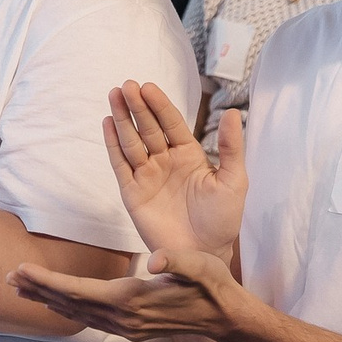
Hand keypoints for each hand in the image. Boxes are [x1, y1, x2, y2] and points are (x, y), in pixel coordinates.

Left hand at [7, 246, 252, 341]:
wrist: (225, 319)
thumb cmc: (212, 286)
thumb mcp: (200, 265)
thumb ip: (177, 260)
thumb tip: (154, 259)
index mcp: (132, 299)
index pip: (78, 290)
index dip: (47, 281)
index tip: (20, 271)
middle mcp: (123, 318)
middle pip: (70, 304)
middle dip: (37, 290)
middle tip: (6, 277)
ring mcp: (126, 326)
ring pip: (76, 314)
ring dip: (47, 300)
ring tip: (21, 289)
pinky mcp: (130, 328)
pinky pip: (88, 319)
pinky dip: (67, 308)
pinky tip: (56, 302)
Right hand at [104, 82, 243, 259]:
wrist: (204, 255)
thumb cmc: (222, 220)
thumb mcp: (233, 181)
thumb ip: (231, 147)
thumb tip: (232, 112)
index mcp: (189, 155)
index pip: (171, 123)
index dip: (159, 105)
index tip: (148, 87)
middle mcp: (165, 161)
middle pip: (147, 128)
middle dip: (137, 107)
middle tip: (127, 85)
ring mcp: (147, 176)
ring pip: (131, 142)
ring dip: (122, 119)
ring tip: (114, 95)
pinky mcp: (132, 193)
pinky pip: (120, 165)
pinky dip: (112, 144)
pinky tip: (107, 123)